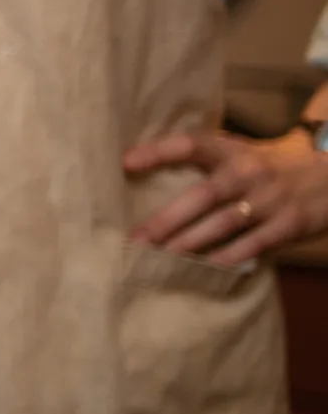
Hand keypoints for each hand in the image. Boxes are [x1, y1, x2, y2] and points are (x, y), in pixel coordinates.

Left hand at [126, 128, 327, 265]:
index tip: (125, 163)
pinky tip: (203, 268)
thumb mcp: (238, 152)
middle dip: (166, 220)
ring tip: (159, 258)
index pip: (191, 145)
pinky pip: (253, 245)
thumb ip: (203, 161)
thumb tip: (139, 173)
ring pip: (223, 224)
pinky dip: (227, 258)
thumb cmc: (266, 166)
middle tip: (135, 239)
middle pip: (202, 196)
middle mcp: (249, 173)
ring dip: (189, 244)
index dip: (158, 151)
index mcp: (232, 150)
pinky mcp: (290, 224)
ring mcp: (271, 199)